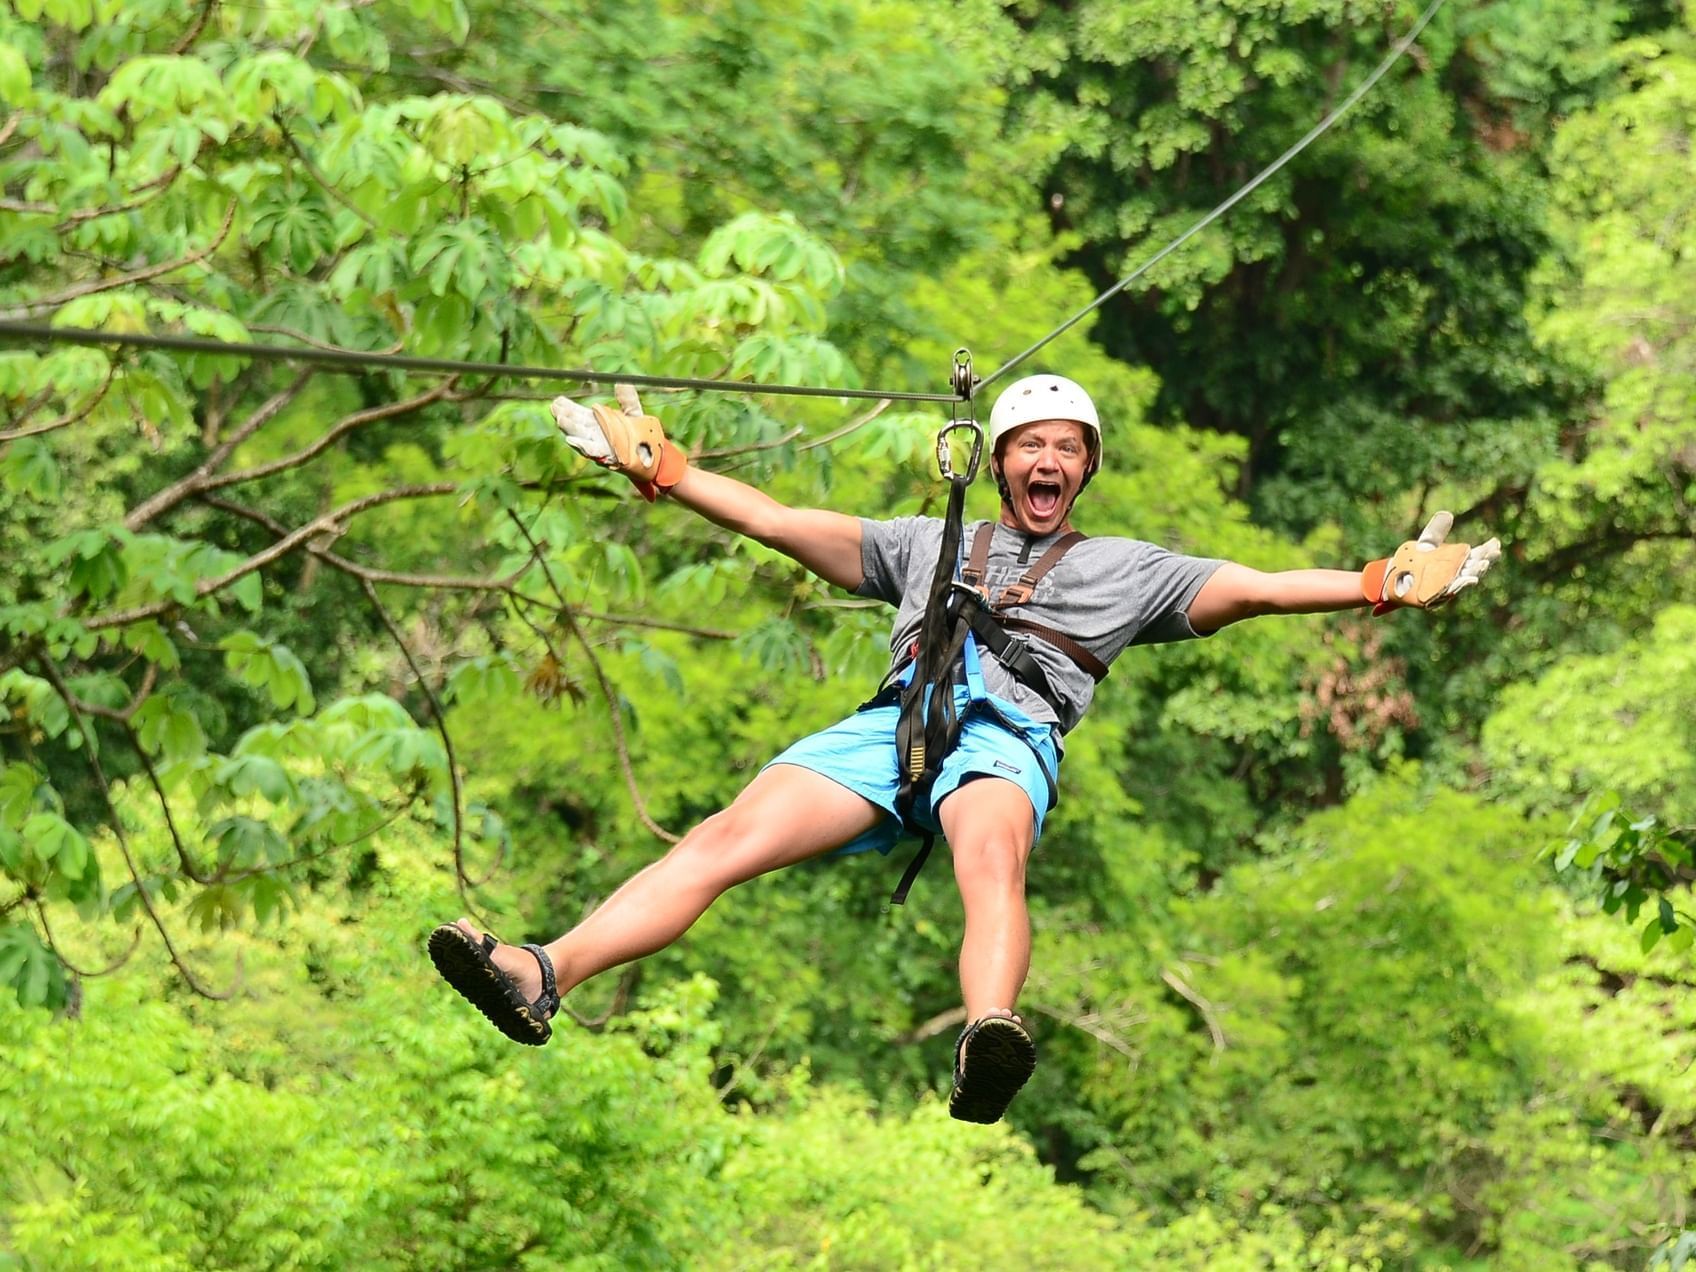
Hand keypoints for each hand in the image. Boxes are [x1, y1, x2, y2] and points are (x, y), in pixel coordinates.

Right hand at [550, 384, 686, 502]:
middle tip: (555, 408)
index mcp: (599, 424)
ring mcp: (600, 448)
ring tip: (561, 419)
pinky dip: (583, 446)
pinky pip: (593, 453)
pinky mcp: (607, 459)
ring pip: (581, 439)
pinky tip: (571, 440)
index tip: (557, 401)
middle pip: (576, 426)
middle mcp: (596, 437)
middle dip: (565, 417)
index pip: (579, 415)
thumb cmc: (642, 437)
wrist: (656, 458)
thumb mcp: (634, 415)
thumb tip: (622, 384)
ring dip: (570, 430)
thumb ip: (628, 400)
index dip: (568, 408)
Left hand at [1362, 511, 1501, 613]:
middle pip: (1475, 568)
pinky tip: (1471, 579)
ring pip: (1465, 580)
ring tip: (1483, 564)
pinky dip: (1460, 585)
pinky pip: (1450, 591)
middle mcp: (1455, 575)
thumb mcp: (1426, 543)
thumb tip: (1446, 514)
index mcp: (1456, 562)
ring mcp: (1447, 585)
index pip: (1477, 555)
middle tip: (1495, 553)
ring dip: (1476, 572)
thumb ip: (1437, 532)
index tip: (1495, 542)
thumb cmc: (1413, 560)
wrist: (1392, 576)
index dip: (1488, 549)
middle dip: (1486, 560)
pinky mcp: (1436, 595)